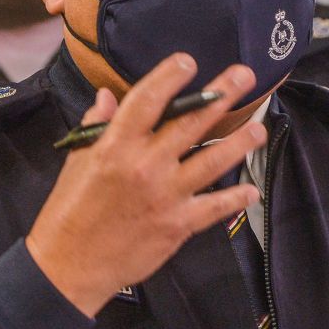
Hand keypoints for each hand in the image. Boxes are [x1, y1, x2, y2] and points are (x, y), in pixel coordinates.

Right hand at [26, 53, 263, 316]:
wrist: (69, 266)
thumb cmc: (69, 211)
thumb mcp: (76, 161)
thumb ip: (96, 126)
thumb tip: (106, 96)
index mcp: (116, 146)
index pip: (147, 100)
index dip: (170, 76)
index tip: (188, 61)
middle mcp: (145, 165)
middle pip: (191, 122)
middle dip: (221, 94)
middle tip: (245, 75)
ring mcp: (166, 195)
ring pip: (212, 161)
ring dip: (239, 142)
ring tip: (259, 129)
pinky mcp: (178, 225)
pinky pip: (214, 207)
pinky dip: (235, 198)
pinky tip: (252, 190)